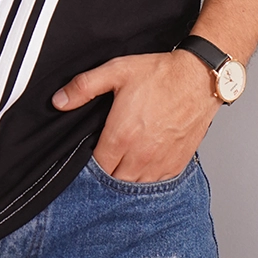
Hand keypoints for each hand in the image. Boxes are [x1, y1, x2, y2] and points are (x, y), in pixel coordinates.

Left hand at [51, 51, 220, 181]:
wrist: (198, 78)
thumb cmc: (160, 74)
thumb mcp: (116, 70)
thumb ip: (84, 87)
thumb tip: (59, 101)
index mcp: (122, 135)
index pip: (96, 167)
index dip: (90, 162)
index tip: (91, 151)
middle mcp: (140, 155)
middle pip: (114, 180)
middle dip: (107, 171)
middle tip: (106, 155)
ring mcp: (160, 163)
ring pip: (135, 186)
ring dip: (126, 177)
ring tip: (123, 160)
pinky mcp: (176, 164)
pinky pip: (156, 184)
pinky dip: (147, 178)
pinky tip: (143, 163)